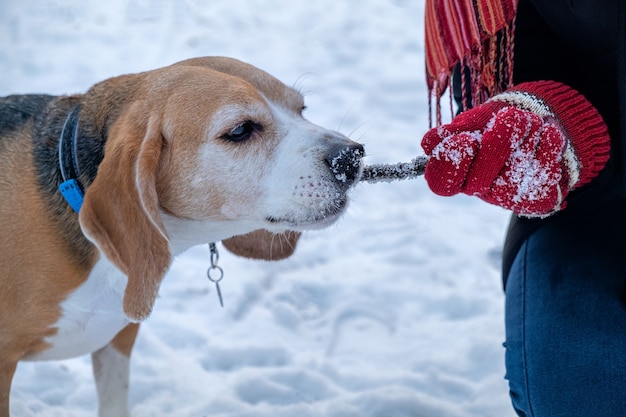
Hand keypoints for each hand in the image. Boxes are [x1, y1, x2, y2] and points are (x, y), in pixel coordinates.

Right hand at [421, 81, 610, 216]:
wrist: (539, 121)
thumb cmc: (498, 122)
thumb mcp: (474, 121)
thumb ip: (453, 132)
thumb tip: (429, 144)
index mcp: (457, 173)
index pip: (441, 183)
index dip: (449, 165)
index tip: (465, 139)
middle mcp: (480, 190)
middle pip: (479, 180)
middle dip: (498, 142)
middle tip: (510, 115)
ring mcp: (509, 197)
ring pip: (515, 171)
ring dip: (526, 135)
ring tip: (529, 120)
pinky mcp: (539, 197)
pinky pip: (544, 171)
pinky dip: (548, 143)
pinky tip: (547, 133)